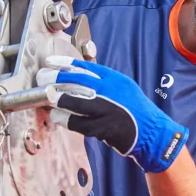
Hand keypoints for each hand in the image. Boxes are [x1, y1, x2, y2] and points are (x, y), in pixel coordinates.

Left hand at [36, 55, 188, 172]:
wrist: (153, 133)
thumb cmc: (136, 111)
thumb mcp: (122, 89)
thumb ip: (103, 83)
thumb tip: (78, 78)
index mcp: (114, 79)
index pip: (86, 67)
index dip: (65, 64)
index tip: (50, 62)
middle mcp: (111, 91)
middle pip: (77, 82)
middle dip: (56, 79)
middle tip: (41, 79)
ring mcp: (107, 109)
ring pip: (76, 101)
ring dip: (58, 99)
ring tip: (46, 96)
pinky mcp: (104, 127)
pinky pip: (79, 123)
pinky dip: (65, 119)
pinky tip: (56, 116)